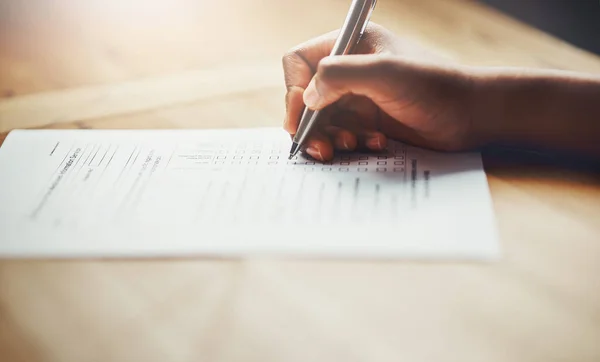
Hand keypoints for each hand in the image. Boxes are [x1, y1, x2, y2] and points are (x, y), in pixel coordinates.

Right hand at [282, 23, 479, 160]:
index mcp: (350, 46)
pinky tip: (376, 143)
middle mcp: (350, 70)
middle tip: (322, 148)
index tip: (299, 120)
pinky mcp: (368, 121)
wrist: (472, 115)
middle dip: (310, 125)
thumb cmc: (435, 86)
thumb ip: (340, 75)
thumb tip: (306, 98)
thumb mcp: (385, 73)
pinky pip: (342, 135)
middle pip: (306, 97)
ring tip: (352, 145)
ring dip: (331, 137)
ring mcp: (358, 96)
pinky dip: (351, 143)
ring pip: (322, 121)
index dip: (293, 91)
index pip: (300, 62)